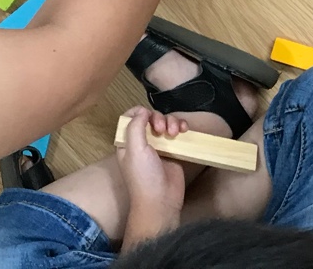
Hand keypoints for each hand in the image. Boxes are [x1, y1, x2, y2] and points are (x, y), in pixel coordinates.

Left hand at [118, 107, 186, 242]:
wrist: (161, 201)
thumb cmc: (144, 177)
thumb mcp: (134, 150)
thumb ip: (135, 127)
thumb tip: (143, 111)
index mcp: (127, 142)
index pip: (130, 118)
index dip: (139, 112)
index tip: (148, 116)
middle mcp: (142, 142)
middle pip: (150, 117)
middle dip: (158, 118)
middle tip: (161, 130)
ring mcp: (159, 146)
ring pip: (165, 123)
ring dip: (171, 122)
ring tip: (175, 133)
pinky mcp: (174, 151)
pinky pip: (177, 132)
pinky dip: (181, 127)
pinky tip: (184, 130)